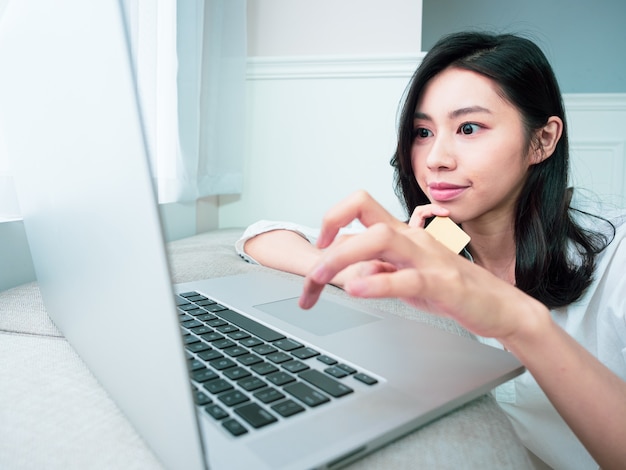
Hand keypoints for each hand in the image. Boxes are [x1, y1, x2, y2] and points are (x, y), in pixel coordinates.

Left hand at [299, 191, 527, 340]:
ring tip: (322, 277)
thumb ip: (379, 268)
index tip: (318, 248)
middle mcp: (412, 238)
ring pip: (381, 238)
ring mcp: (428, 258)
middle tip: (311, 274)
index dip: (332, 221)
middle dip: (329, 237)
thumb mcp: (406, 277)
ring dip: (344, 255)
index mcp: (403, 234)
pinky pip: (407, 278)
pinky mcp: (443, 283)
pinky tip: (357, 290)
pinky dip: (377, 282)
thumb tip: (350, 269)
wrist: (501, 307)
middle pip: (364, 213)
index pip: (359, 211)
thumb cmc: (453, 289)